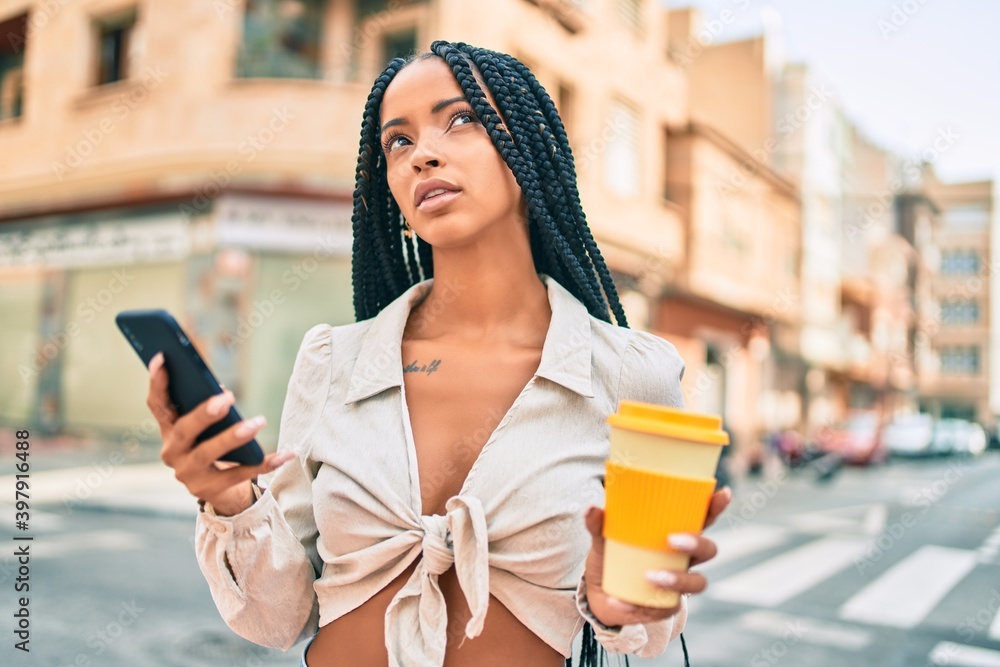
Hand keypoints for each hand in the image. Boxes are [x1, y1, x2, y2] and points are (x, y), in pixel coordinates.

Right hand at [146, 351, 294, 512]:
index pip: (158, 404)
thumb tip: (219, 389)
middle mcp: (172, 451)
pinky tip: (287, 453)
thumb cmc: (211, 443)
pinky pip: (241, 474)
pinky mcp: (210, 489)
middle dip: (204, 413)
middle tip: (227, 397)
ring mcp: (188, 473)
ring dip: (233, 436)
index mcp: (168, 429)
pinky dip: (266, 462)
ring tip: (259, 422)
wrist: (216, 487)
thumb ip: (205, 406)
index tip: (162, 357)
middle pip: (183, 430)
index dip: (157, 382)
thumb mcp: (204, 425)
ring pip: (208, 454)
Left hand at [581, 487, 731, 626]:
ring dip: (678, 579)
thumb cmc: (611, 557)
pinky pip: (663, 607)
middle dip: (696, 543)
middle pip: (708, 550)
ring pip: (697, 583)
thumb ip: (599, 524)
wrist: (598, 594)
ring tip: (650, 577)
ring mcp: (679, 584)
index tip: (723, 493)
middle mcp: (683, 559)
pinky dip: (638, 604)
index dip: (714, 508)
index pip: (701, 519)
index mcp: (674, 535)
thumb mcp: (603, 538)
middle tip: (672, 540)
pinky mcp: (666, 607)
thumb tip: (593, 508)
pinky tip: (619, 601)